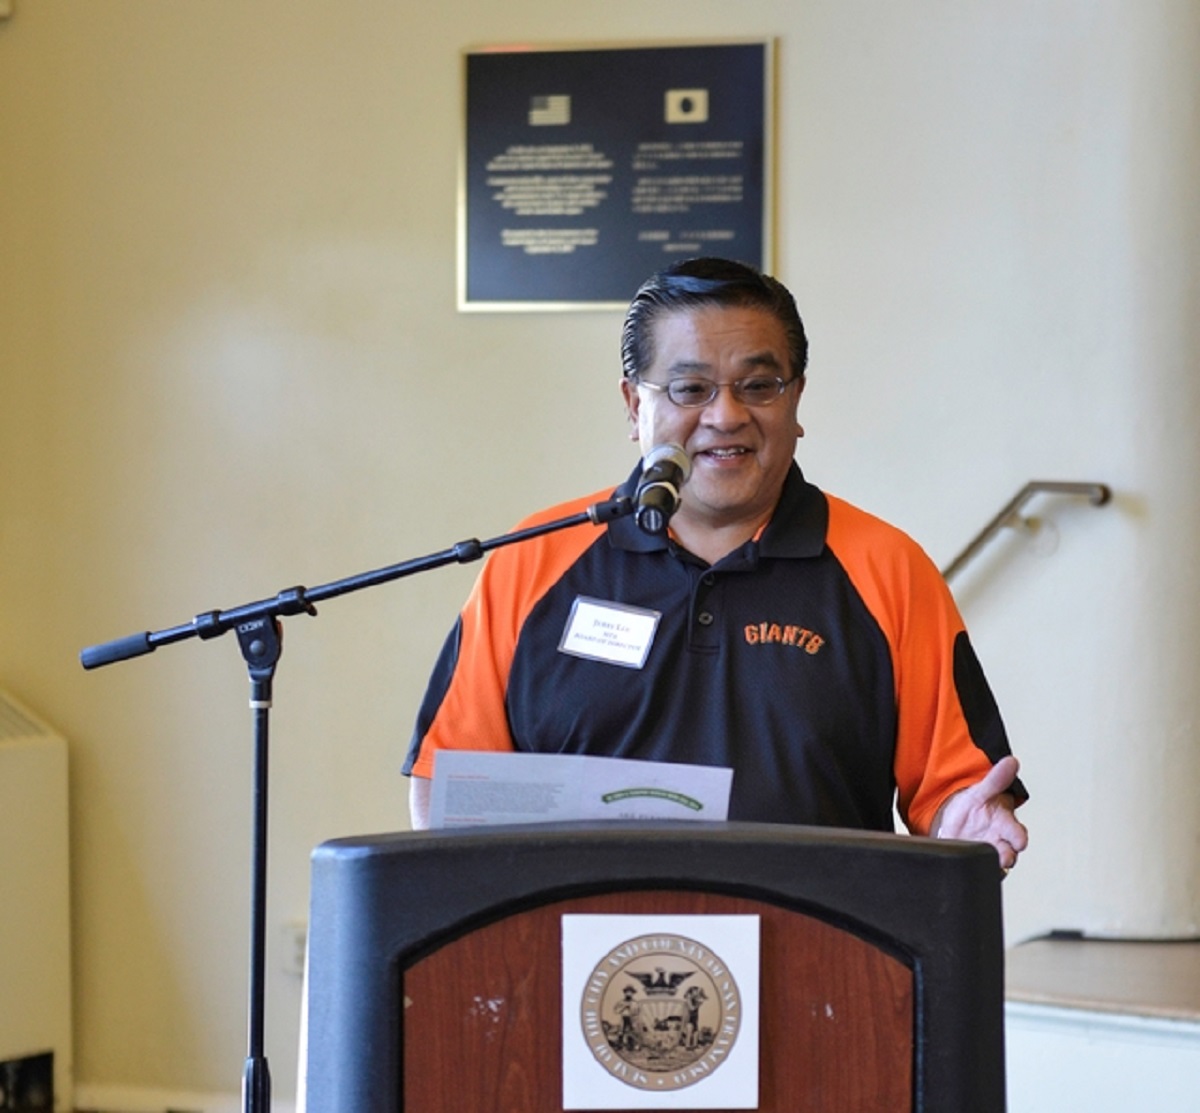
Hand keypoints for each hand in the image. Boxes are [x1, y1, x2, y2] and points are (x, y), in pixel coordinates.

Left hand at [933, 755, 1027, 870]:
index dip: (1019, 837)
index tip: (1019, 840)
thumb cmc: (976, 806)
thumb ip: (996, 779)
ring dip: (993, 865)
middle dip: (1007, 856)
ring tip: (986, 864)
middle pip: (1009, 853)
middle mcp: (1000, 841)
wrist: (957, 820)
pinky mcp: (975, 862)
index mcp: (1004, 825)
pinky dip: (975, 870)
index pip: (1017, 833)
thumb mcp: (981, 791)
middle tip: (1003, 857)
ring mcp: (987, 853)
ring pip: (996, 865)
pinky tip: (967, 867)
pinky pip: (979, 870)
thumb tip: (1011, 760)